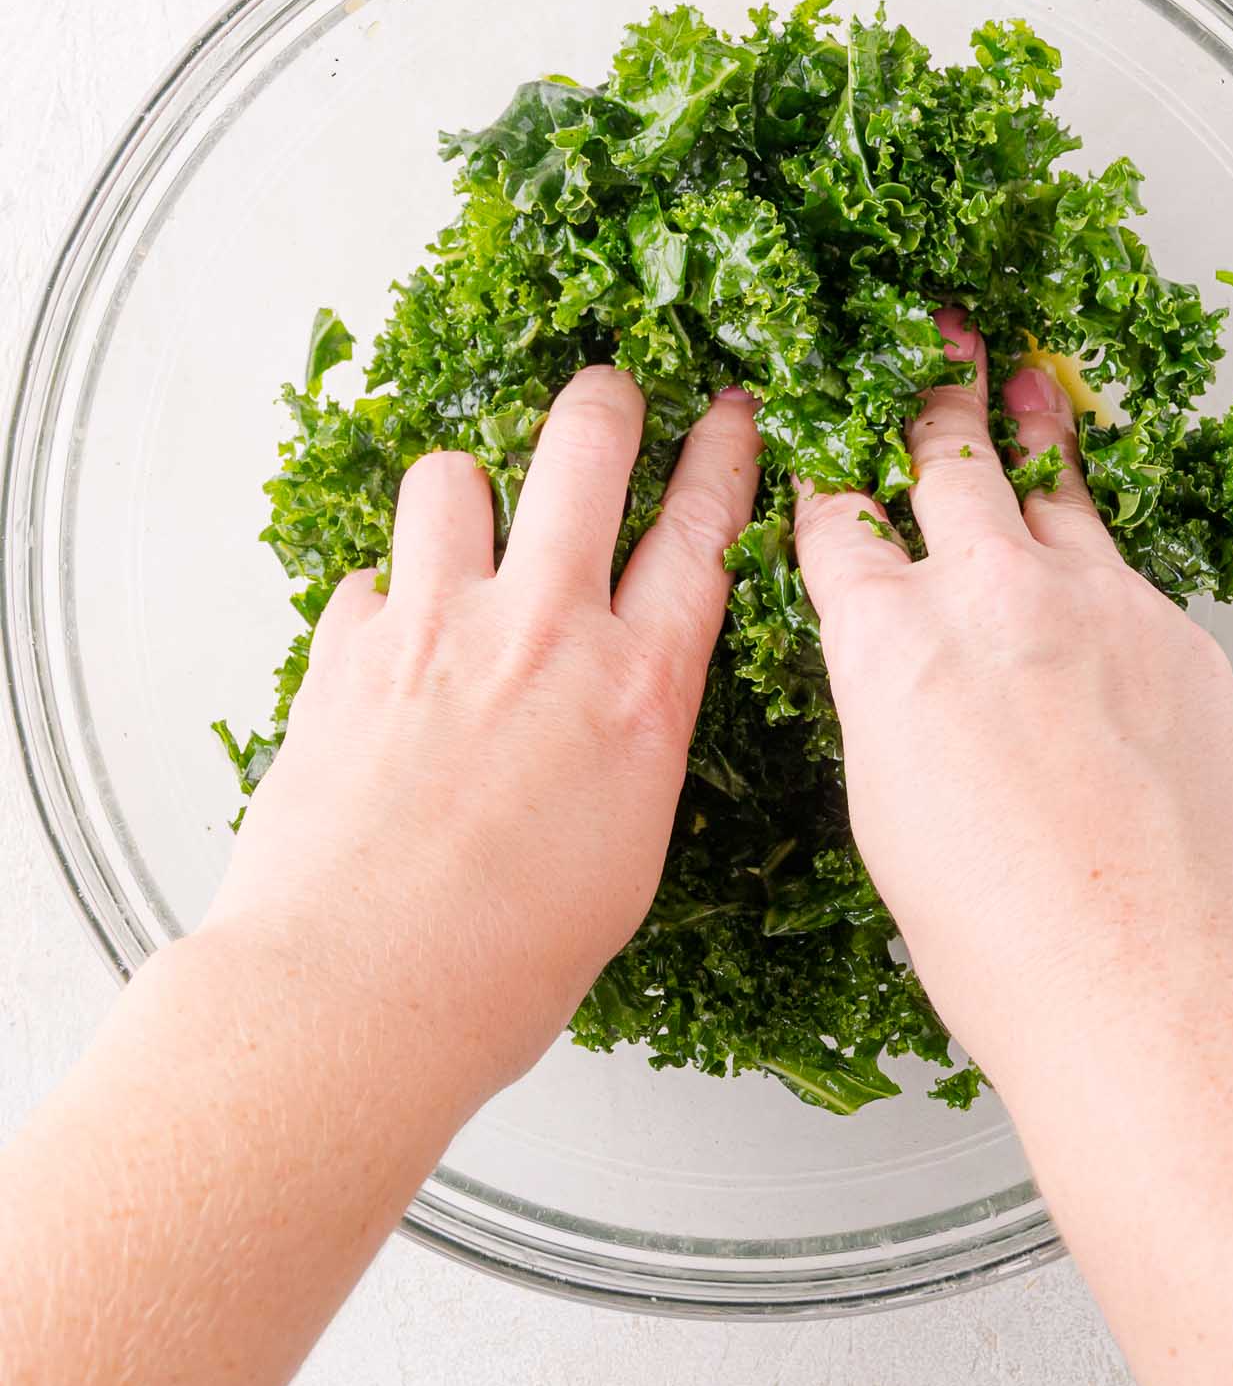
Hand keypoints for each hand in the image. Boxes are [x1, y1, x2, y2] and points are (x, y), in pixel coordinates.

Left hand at [208, 368, 759, 1101]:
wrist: (359, 991)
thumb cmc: (500, 963)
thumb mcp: (623, 856)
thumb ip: (630, 751)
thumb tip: (615, 716)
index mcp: (638, 693)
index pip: (702, 533)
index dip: (725, 457)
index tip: (733, 413)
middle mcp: (543, 635)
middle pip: (586, 447)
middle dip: (606, 400)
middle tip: (608, 394)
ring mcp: (437, 629)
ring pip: (451, 476)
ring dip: (465, 492)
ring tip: (465, 529)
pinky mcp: (345, 652)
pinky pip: (365, 577)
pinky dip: (380, 598)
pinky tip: (387, 645)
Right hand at [793, 311, 1232, 1064]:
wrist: (1152, 979)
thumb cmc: (1002, 936)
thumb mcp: (887, 812)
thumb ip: (891, 704)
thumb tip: (908, 672)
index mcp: (889, 642)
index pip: (836, 520)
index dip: (823, 477)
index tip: (823, 451)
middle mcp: (990, 595)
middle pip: (947, 455)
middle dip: (927, 391)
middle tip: (930, 340)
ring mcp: (1097, 603)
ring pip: (1051, 483)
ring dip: (1028, 426)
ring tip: (1021, 378)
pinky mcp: (1177, 634)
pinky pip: (1124, 570)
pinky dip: (1097, 556)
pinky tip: (1095, 568)